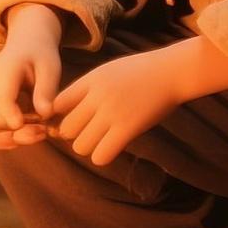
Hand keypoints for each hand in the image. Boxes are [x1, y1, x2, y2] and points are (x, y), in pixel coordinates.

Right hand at [0, 4, 61, 150]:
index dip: (11, 116)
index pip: (2, 98)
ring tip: (34, 133)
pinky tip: (23, 133)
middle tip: (41, 131)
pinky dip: (2, 138)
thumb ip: (46, 89)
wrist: (24, 43)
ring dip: (7, 140)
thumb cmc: (39, 54)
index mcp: (6, 70)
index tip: (28, 127)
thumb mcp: (50, 66)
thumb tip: (44, 114)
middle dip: (15, 134)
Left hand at [52, 49, 183, 167]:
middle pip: (66, 128)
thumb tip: (66, 110)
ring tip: (101, 141)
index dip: (60, 116)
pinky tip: (111, 148)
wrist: (170, 72)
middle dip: (74, 135)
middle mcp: (97, 96)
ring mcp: (112, 113)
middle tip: (89, 133)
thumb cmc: (140, 72)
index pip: (58, 104)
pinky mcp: (127, 129)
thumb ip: (88, 89)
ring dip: (88, 147)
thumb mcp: (108, 71)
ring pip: (81, 145)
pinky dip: (102, 156)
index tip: (73, 120)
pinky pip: (101, 155)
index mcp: (90, 80)